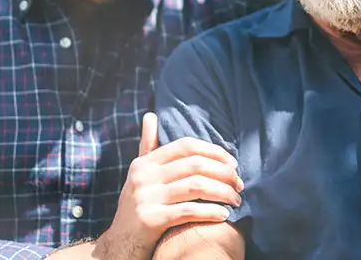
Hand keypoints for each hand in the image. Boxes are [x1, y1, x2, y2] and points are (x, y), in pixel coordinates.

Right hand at [96, 113, 242, 259]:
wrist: (120, 244)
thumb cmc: (136, 206)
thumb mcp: (138, 174)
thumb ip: (147, 146)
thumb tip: (150, 115)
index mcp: (144, 163)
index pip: (185, 146)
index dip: (213, 151)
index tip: (233, 163)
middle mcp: (144, 176)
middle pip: (195, 165)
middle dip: (223, 173)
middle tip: (240, 184)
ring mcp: (146, 198)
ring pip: (196, 187)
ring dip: (223, 192)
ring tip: (236, 200)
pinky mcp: (151, 220)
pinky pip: (189, 211)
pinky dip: (211, 212)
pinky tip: (224, 215)